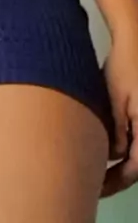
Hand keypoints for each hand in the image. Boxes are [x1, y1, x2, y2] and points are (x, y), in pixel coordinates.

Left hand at [102, 31, 137, 196]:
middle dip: (117, 176)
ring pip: (137, 152)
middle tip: (95, 184)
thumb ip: (116, 130)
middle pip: (137, 164)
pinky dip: (123, 147)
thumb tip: (113, 154)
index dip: (115, 181)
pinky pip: (136, 138)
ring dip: (120, 162)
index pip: (135, 167)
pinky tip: (107, 149)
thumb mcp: (116, 99)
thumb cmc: (126, 65)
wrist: (134, 40)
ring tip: (97, 169)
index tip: (97, 187)